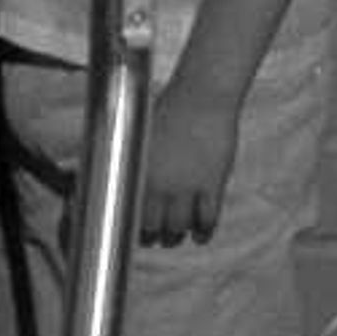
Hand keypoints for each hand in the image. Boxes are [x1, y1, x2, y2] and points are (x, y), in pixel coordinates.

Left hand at [136, 85, 239, 248]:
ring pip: (180, 226)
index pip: (131, 213)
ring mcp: (187, 186)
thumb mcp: (144, 135)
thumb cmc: (170, 109)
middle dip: (156, 237)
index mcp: (140, 172)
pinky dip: (204, 232)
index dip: (134, 229)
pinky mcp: (212, 184)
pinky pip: (208, 219)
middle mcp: (160, 184)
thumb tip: (124, 173)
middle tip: (159, 239)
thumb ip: (136, 160)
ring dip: (178, 236)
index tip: (136, 235)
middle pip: (154, 226)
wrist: (202, 97)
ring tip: (177, 237)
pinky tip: (201, 235)